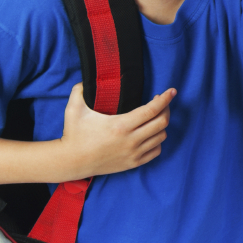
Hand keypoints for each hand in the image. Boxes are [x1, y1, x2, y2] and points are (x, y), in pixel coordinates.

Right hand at [59, 85, 174, 176]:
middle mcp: (131, 140)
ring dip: (161, 125)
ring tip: (156, 116)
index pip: (151, 110)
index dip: (165, 99)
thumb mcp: (74, 109)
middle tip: (161, 102)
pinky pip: (156, 151)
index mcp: (121, 125)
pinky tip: (151, 133)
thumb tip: (86, 79)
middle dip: (166, 109)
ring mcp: (133, 153)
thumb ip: (80, 90)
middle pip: (161, 122)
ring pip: (161, 137)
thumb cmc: (74, 135)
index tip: (171, 91)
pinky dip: (157, 141)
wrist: (71, 162)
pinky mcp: (133, 163)